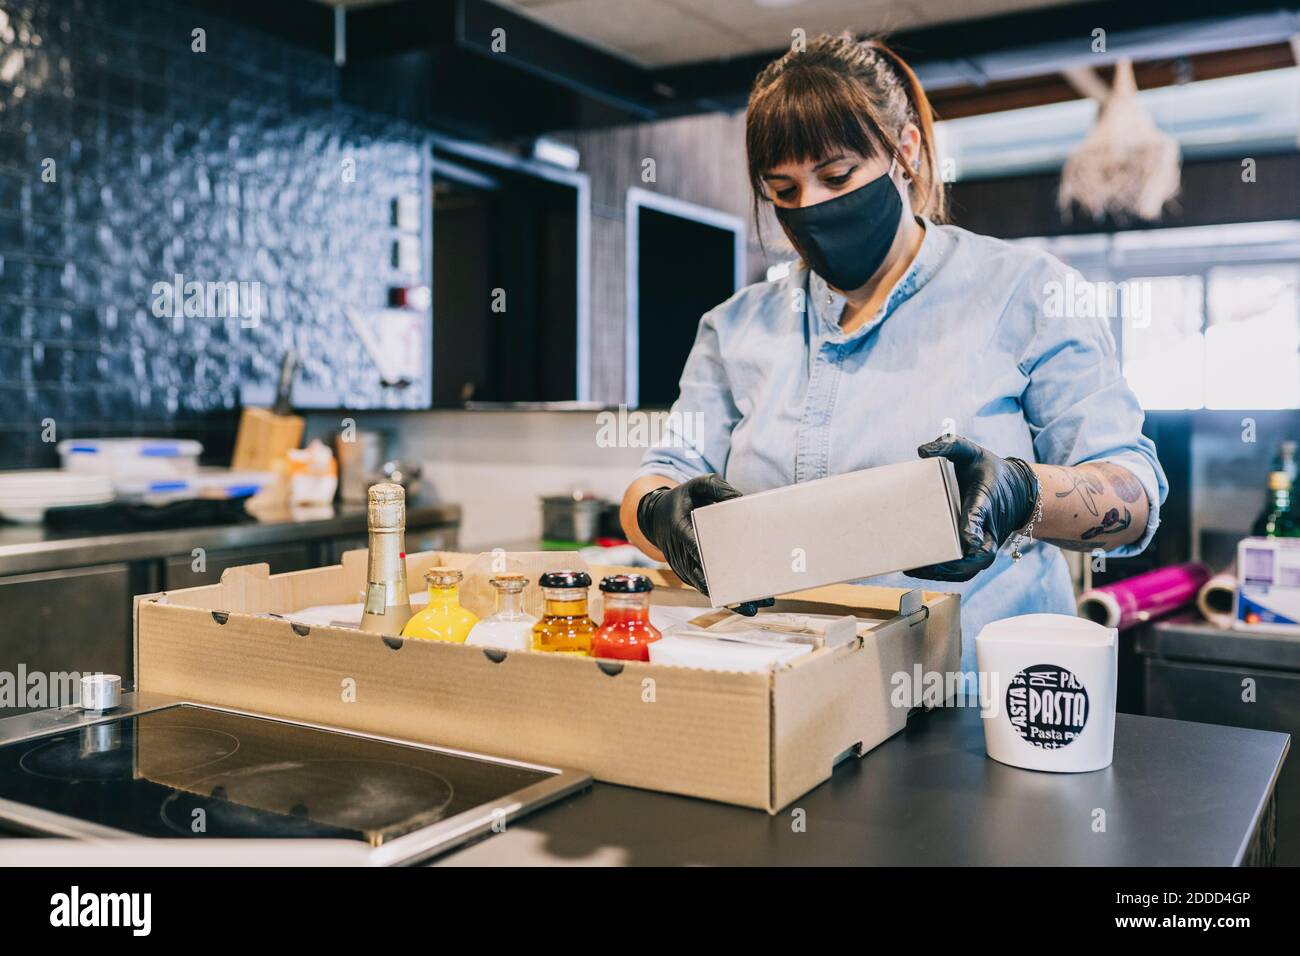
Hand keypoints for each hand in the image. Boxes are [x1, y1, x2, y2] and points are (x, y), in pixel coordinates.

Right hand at [636, 475, 772, 615]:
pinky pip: (704, 587)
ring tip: (755, 605)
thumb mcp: (697, 484)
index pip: (694, 547)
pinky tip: (745, 602)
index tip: (730, 573)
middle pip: (703, 575)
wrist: (656, 516)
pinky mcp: (686, 573)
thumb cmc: (681, 499)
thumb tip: (740, 498)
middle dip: (728, 589)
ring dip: (729, 598)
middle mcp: (678, 552)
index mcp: (680, 529)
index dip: (711, 561)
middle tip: (754, 598)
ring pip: (704, 587)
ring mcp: (681, 566)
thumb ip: (717, 487)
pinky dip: (722, 596)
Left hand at [905, 435, 1037, 581]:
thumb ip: (951, 445)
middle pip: (975, 555)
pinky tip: (918, 571)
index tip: (965, 538)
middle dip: (949, 563)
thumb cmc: (988, 471)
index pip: (978, 518)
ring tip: (912, 569)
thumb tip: (922, 450)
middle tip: (920, 563)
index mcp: (986, 503)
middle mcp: (988, 529)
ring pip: (968, 568)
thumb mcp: (972, 452)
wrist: (1016, 490)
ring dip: (942, 573)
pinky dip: (943, 574)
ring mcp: (985, 545)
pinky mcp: (979, 554)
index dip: (971, 529)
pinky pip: (963, 570)